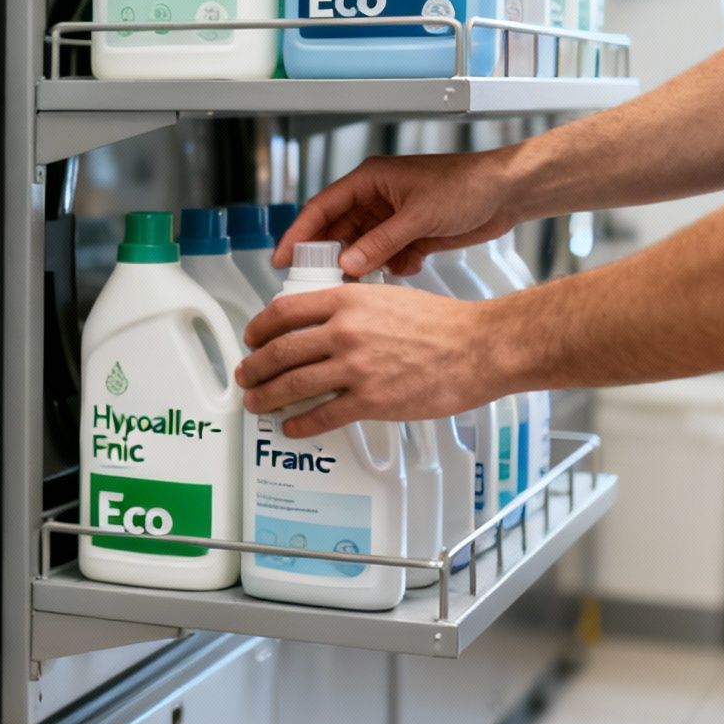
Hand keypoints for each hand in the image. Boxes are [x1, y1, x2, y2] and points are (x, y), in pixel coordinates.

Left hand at [234, 284, 507, 437]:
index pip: (284, 312)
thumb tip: (322, 323)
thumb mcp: (385, 297)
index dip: (259, 327)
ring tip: (256, 403)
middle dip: (254, 367)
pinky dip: (300, 423)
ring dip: (267, 397)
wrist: (477, 347)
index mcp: (346, 301)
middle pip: (280, 351)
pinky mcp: (371, 401)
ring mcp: (356, 368)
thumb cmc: (441, 323)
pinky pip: (322, 415)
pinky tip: (291, 427)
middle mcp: (344, 332)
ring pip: (293, 385)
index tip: (251, 337)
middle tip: (245, 375)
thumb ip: (350, 308)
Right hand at [273, 149, 520, 276]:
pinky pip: (387, 256)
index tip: (283, 258)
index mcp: (370, 181)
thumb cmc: (467, 185)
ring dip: (368, 264)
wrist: (508, 194)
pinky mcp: (410, 235)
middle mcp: (377, 199)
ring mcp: (393, 218)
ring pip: (363, 248)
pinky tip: (410, 265)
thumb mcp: (418, 215)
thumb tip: (349, 264)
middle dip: (334, 257)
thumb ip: (381, 242)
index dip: (299, 234)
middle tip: (324, 281)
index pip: (322, 208)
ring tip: (372, 278)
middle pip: (339, 232)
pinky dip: (394, 266)